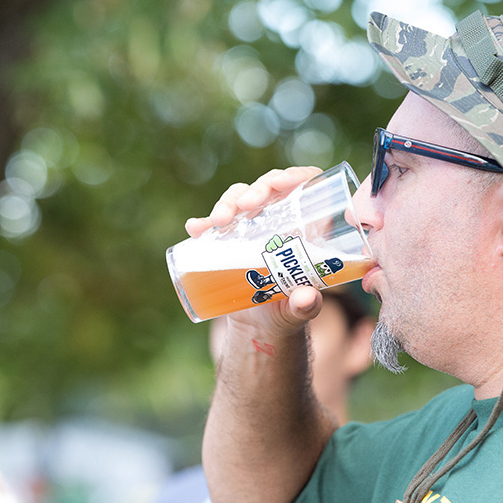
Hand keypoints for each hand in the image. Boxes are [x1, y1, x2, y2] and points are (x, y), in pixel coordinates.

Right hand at [185, 167, 324, 332]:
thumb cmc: (288, 313)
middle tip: (246, 205)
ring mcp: (252, 226)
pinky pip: (215, 223)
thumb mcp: (299, 311)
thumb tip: (306, 298)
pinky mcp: (228, 238)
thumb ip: (306, 306)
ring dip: (227, 203)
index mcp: (306, 228)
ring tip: (217, 222)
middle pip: (270, 187)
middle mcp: (280, 220)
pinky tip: (195, 229)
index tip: (281, 183)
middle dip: (256, 189)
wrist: (259, 326)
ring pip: (241, 199)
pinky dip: (203, 223)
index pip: (307, 186)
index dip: (297, 176)